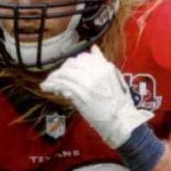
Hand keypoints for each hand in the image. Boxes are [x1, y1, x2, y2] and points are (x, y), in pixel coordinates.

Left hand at [40, 44, 154, 147]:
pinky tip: (48, 88)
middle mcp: (97, 71)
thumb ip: (102, 63)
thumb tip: (94, 49)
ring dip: (54, 78)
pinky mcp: (82, 94)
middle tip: (55, 79)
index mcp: (105, 67)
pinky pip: (63, 84)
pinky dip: (52, 85)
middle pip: (71, 64)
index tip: (67, 72)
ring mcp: (89, 82)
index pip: (82, 57)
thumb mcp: (115, 79)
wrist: (122, 122)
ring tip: (48, 84)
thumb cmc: (119, 105)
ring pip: (65, 73)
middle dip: (61, 70)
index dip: (72, 64)